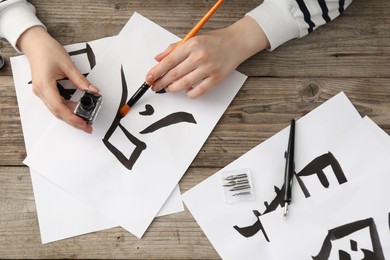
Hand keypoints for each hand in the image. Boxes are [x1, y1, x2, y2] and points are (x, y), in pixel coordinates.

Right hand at [17, 26, 98, 133]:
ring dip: (70, 116)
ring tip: (85, 121)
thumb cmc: (47, 50)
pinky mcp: (44, 90)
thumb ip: (81, 80)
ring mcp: (41, 91)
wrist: (35, 43)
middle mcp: (41, 91)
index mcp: (45, 85)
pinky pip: (55, 103)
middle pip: (58, 112)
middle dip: (73, 121)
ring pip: (56, 110)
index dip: (71, 117)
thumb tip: (93, 90)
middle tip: (87, 127)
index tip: (82, 123)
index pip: (59, 107)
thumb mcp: (68, 65)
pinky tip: (76, 111)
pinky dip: (66, 109)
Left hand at [146, 16, 269, 97]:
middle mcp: (199, 56)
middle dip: (161, 82)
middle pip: (174, 74)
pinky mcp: (216, 78)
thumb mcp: (192, 39)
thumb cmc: (214, 41)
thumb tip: (158, 59)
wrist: (236, 42)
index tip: (148, 78)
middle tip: (155, 86)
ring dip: (173, 88)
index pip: (168, 61)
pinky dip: (190, 93)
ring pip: (184, 84)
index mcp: (191, 45)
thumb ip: (174, 49)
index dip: (156, 72)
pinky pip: (199, 91)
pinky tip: (187, 91)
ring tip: (169, 88)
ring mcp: (208, 68)